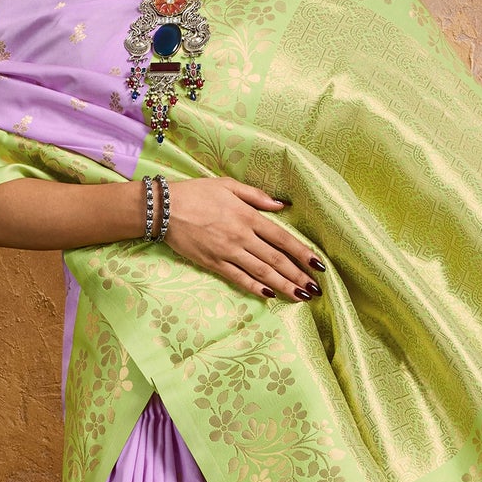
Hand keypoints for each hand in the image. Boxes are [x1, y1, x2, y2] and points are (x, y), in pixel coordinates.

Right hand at [160, 178, 323, 301]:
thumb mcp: (228, 185)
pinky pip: (238, 278)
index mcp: (248, 215)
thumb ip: (256, 196)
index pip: (282, 238)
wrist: (164, 208)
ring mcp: (227, 252)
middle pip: (276, 259)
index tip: (318, 264)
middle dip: (298, 275)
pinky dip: (255, 287)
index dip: (302, 252)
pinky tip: (269, 295)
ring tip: (300, 296)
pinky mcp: (213, 263)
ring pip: (261, 272)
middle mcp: (241, 236)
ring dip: (283, 285)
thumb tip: (281, 205)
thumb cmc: (197, 192)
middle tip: (316, 289)